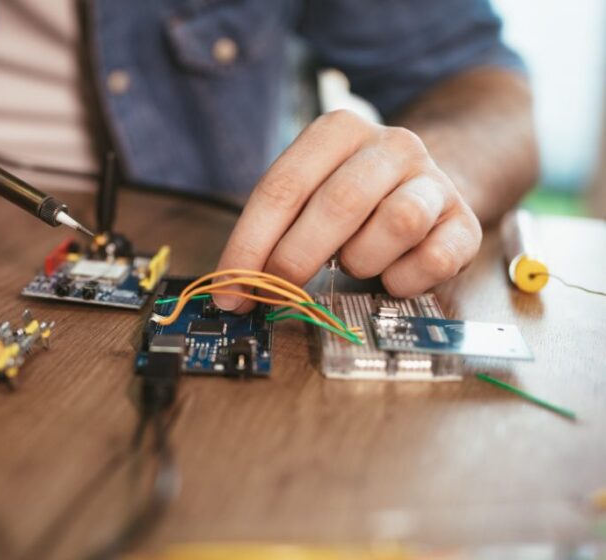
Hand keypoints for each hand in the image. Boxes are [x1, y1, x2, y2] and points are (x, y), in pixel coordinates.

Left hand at [215, 109, 480, 309]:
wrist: (429, 187)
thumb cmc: (355, 200)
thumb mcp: (309, 196)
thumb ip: (272, 232)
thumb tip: (233, 288)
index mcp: (339, 131)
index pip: (282, 188)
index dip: (250, 246)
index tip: (231, 291)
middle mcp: (392, 145)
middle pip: (338, 204)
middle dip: (296, 259)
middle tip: (277, 292)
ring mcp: (434, 180)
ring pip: (396, 224)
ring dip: (362, 260)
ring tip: (355, 262)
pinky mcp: (464, 221)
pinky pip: (433, 259)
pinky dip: (403, 280)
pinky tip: (392, 275)